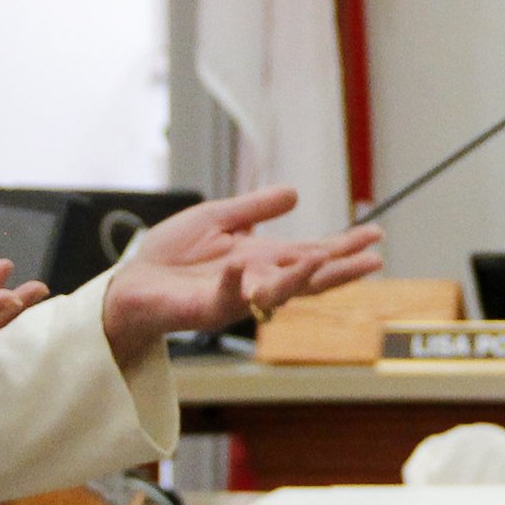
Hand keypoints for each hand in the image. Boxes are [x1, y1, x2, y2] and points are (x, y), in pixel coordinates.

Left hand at [100, 186, 383, 362]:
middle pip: (308, 278)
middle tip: (375, 259)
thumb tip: (296, 194)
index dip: (344, 245)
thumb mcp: (217, 219)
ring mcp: (234, 299)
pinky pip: (224, 298)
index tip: (376, 233)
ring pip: (276, 293)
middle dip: (341, 269)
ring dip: (301, 277)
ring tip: (325, 258)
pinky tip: (242, 265)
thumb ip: (255, 209)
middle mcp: (256, 283)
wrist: (129, 284)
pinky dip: (234, 283)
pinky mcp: (205, 310)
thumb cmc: (169, 256)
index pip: (312, 253)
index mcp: (262, 261)